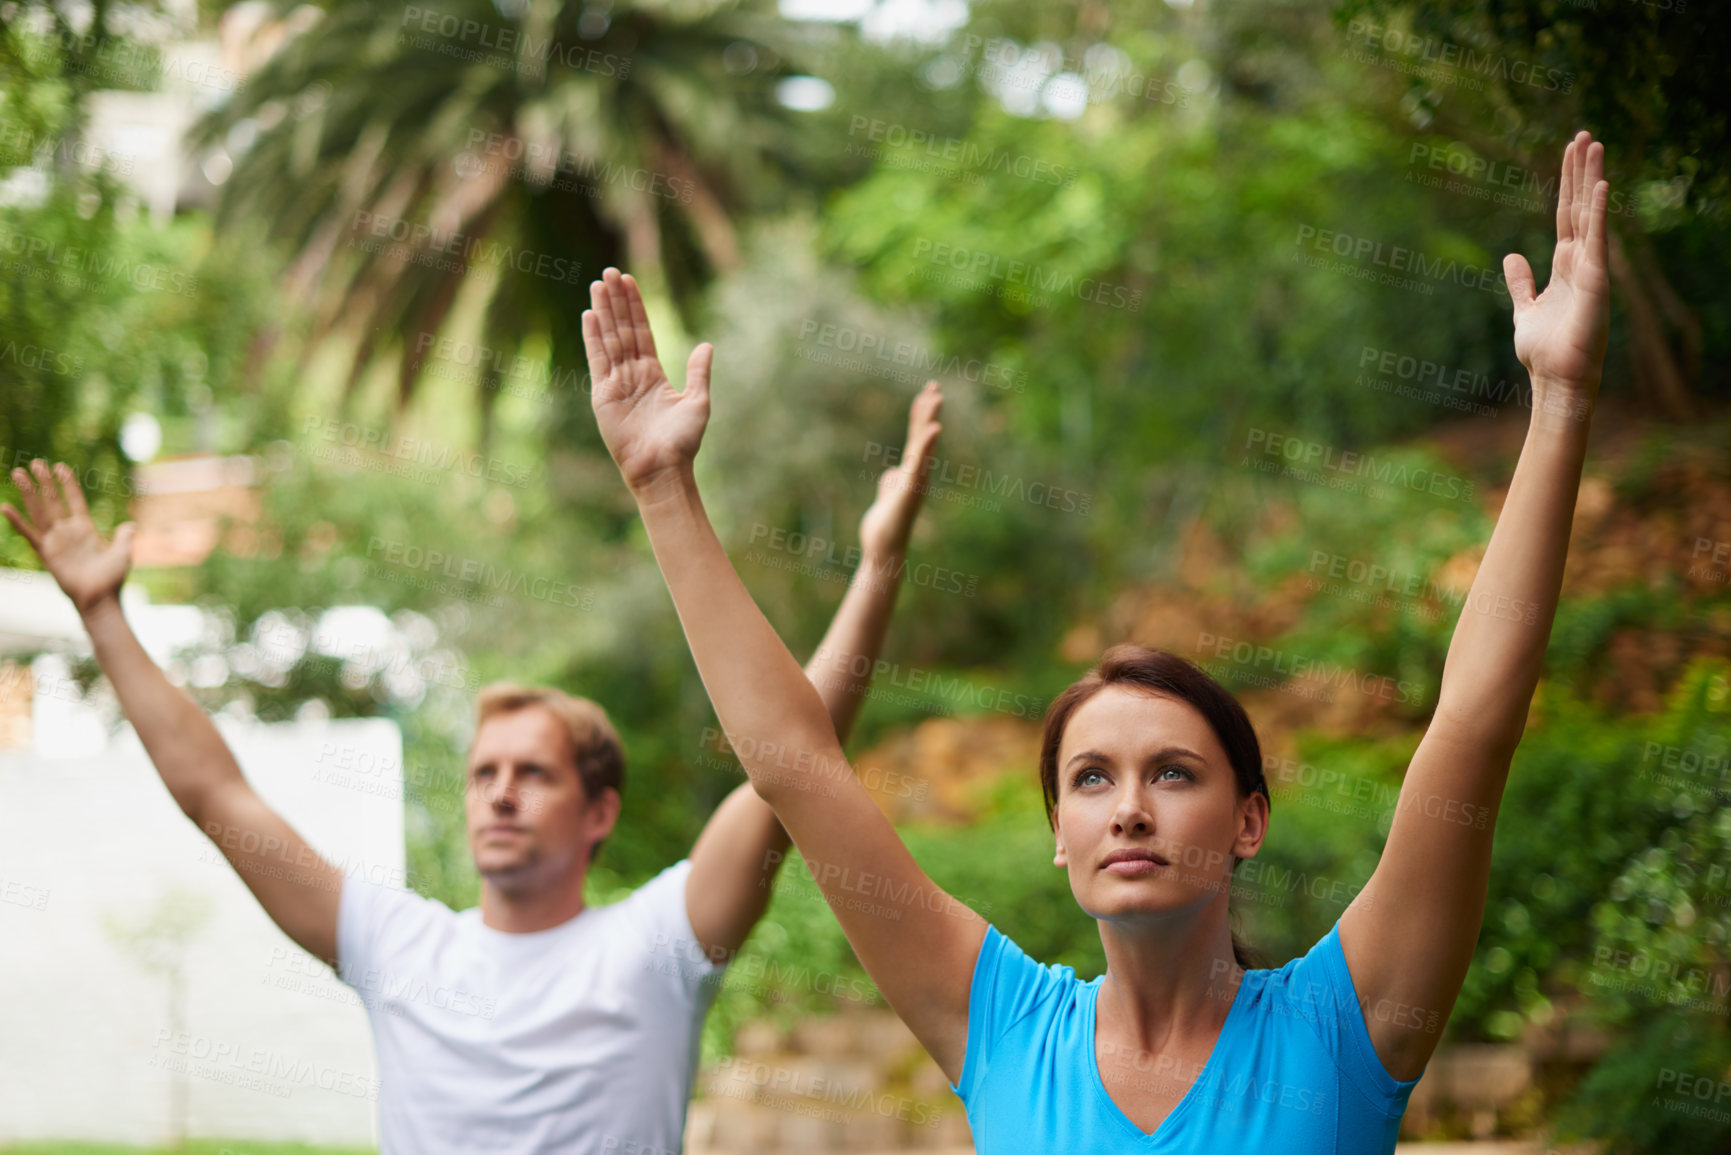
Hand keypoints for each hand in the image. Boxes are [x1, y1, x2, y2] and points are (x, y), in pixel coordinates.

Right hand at [3, 460, 135, 615]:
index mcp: (86, 529)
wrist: (101, 599)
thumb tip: (131, 525)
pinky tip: (5, 507)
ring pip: (39, 511)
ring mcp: (56, 540)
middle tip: (34, 462)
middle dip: (44, 481)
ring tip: (18, 473)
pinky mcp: (47, 552)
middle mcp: (68, 531)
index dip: (68, 484)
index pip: (74, 500)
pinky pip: (29, 534)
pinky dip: (17, 521)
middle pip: (53, 500)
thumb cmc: (112, 578)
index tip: (60, 466)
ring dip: (28, 492)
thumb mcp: (122, 553)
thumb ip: (123, 536)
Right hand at [582, 267, 711, 496]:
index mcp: (654, 374)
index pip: (642, 332)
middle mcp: (633, 375)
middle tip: (609, 272)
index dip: (635, 307)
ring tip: (598, 284)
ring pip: (609, 339)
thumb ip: (699, 373)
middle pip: (622, 329)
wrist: (663, 468)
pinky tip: (590, 315)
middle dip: (616, 301)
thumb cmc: (682, 442)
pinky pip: (598, 360)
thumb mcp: (698, 403)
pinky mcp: (603, 394)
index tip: (630, 281)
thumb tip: (706, 345)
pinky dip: (593, 337)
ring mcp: (616, 383)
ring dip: (604, 311)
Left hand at [859, 381, 943, 557]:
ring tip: (935, 396)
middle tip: (934, 385)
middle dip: (928, 410)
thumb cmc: (884, 528)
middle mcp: (918, 474)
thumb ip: (891, 482)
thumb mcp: (887, 496)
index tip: (926, 392)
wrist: (883, 551)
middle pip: (923, 436)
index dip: (920, 415)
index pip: (916, 438)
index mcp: (911, 473)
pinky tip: (933, 429)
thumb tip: (892, 474)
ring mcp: (916, 481)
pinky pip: (919, 462)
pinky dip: (927, 445)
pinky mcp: (910, 489)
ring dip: (929, 419)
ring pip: (924, 445)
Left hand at [1502, 130, 1610, 413]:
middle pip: (1580, 205)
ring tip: (1594, 144)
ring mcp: (1591, 268)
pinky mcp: (1595, 281)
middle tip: (1583, 134)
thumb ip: (1521, 281)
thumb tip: (1512, 255)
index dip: (1568, 183)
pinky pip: (1597, 241)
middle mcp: (1581, 260)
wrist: (1556, 376)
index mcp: (1565, 263)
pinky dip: (1598, 213)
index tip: (1571, 152)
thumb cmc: (1544, 348)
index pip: (1566, 213)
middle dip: (1581, 171)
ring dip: (1592, 179)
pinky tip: (1600, 186)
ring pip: (1591, 214)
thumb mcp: (1524, 307)